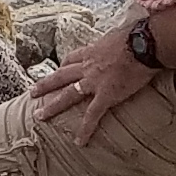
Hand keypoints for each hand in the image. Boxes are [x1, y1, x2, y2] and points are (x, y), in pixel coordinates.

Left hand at [26, 19, 157, 144]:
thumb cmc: (138, 35)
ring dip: (52, 107)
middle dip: (45, 85)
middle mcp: (88, 66)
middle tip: (31, 93)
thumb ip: (116, 40)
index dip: (64, 65)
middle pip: (61, 76)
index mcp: (92, 51)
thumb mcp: (120, 33)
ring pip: (67, 95)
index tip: (59, 69)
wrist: (144, 44)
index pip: (72, 58)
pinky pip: (92, 115)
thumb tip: (122, 39)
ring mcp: (94, 81)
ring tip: (39, 116)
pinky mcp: (106, 95)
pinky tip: (79, 142)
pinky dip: (85, 129)